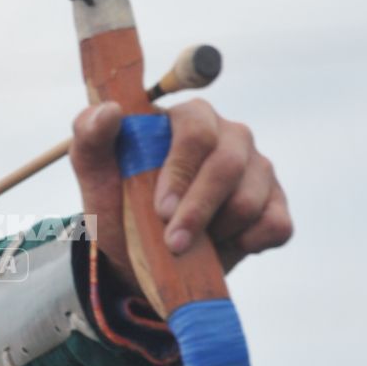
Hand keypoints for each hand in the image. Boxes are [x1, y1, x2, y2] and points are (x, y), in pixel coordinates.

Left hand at [70, 98, 292, 293]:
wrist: (141, 255)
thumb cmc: (119, 203)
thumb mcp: (94, 173)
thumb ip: (90, 134)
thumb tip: (110, 110)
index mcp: (189, 118)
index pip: (196, 131)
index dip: (181, 172)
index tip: (160, 209)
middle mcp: (230, 136)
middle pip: (227, 165)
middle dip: (198, 210)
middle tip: (172, 243)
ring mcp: (258, 170)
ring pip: (250, 200)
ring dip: (215, 231)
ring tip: (189, 242)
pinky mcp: (276, 205)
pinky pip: (275, 225)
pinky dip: (247, 244)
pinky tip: (221, 245)